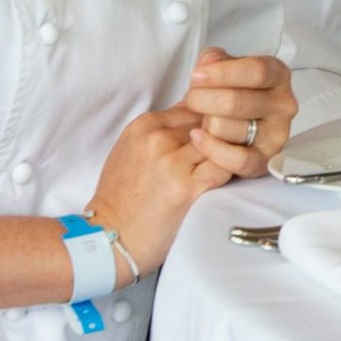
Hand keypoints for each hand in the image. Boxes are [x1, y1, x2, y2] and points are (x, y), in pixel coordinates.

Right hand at [86, 106, 229, 279]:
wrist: (110, 236)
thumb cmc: (122, 196)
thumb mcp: (132, 149)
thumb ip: (163, 128)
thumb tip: (196, 108)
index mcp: (144, 125)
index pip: (195, 105)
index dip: (210, 119)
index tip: (217, 131)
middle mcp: (158, 139)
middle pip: (210, 120)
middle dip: (223, 133)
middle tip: (229, 147)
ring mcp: (172, 163)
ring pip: (221, 140)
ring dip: (230, 151)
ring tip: (229, 163)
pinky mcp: (187, 188)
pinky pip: (225, 167)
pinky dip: (230, 170)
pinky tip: (225, 179)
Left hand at [182, 45, 296, 178]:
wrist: (231, 125)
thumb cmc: (230, 92)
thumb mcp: (224, 68)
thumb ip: (215, 59)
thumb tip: (209, 63)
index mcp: (278, 76)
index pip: (257, 71)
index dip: (222, 73)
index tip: (197, 76)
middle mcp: (284, 105)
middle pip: (236, 101)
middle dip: (202, 99)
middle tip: (190, 99)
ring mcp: (277, 134)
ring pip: (228, 128)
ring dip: (205, 123)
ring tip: (200, 119)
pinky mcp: (264, 160)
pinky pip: (236, 159)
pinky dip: (210, 148)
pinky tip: (196, 137)